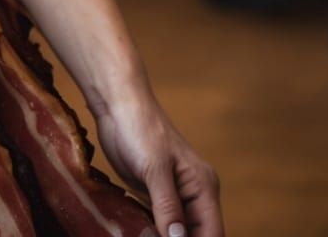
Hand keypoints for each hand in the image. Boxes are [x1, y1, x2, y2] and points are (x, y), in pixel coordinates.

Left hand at [94, 93, 222, 236]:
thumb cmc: (140, 127)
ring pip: (175, 232)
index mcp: (203, 187)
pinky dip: (151, 231)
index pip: (212, 233)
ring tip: (141, 235)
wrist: (116, 103)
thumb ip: (167, 206)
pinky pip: (158, 222)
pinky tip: (136, 232)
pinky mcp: (153, 193)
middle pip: (194, 235)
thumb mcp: (154, 168)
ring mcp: (173, 195)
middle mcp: (193, 195)